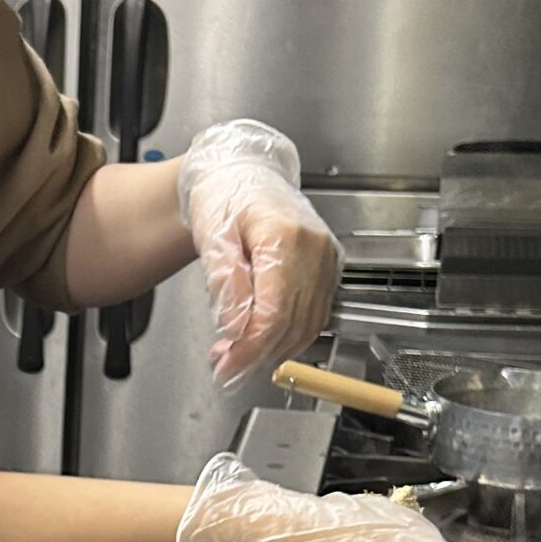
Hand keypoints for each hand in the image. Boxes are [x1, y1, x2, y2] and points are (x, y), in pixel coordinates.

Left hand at [178, 120, 343, 385]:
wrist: (242, 173)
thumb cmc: (224, 197)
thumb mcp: (212, 238)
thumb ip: (226, 285)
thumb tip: (236, 329)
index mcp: (284, 237)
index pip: (274, 311)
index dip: (251, 348)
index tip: (226, 367)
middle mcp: (314, 248)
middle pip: (292, 323)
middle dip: (257, 354)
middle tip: (225, 368)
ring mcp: (326, 258)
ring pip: (307, 325)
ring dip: (273, 349)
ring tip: (237, 355)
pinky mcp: (327, 267)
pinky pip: (313, 314)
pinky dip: (288, 334)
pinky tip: (261, 339)